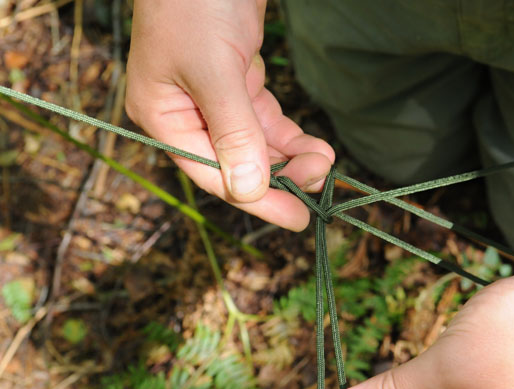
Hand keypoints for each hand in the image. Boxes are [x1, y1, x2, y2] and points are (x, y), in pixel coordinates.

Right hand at [125, 0, 333, 230]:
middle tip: (320, 181)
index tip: (296, 218)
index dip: (255, 199)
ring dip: (291, 158)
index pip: (212, 174)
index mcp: (165, 117)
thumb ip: (233, 132)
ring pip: (256, 146)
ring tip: (324, 160)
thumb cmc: (196, 3)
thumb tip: (249, 191)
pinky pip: (266, 123)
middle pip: (236, 165)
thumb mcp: (214, 70)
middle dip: (280, 177)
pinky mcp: (240, 83)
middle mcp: (188, 115)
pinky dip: (290, 137)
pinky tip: (316, 147)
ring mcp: (215, 100)